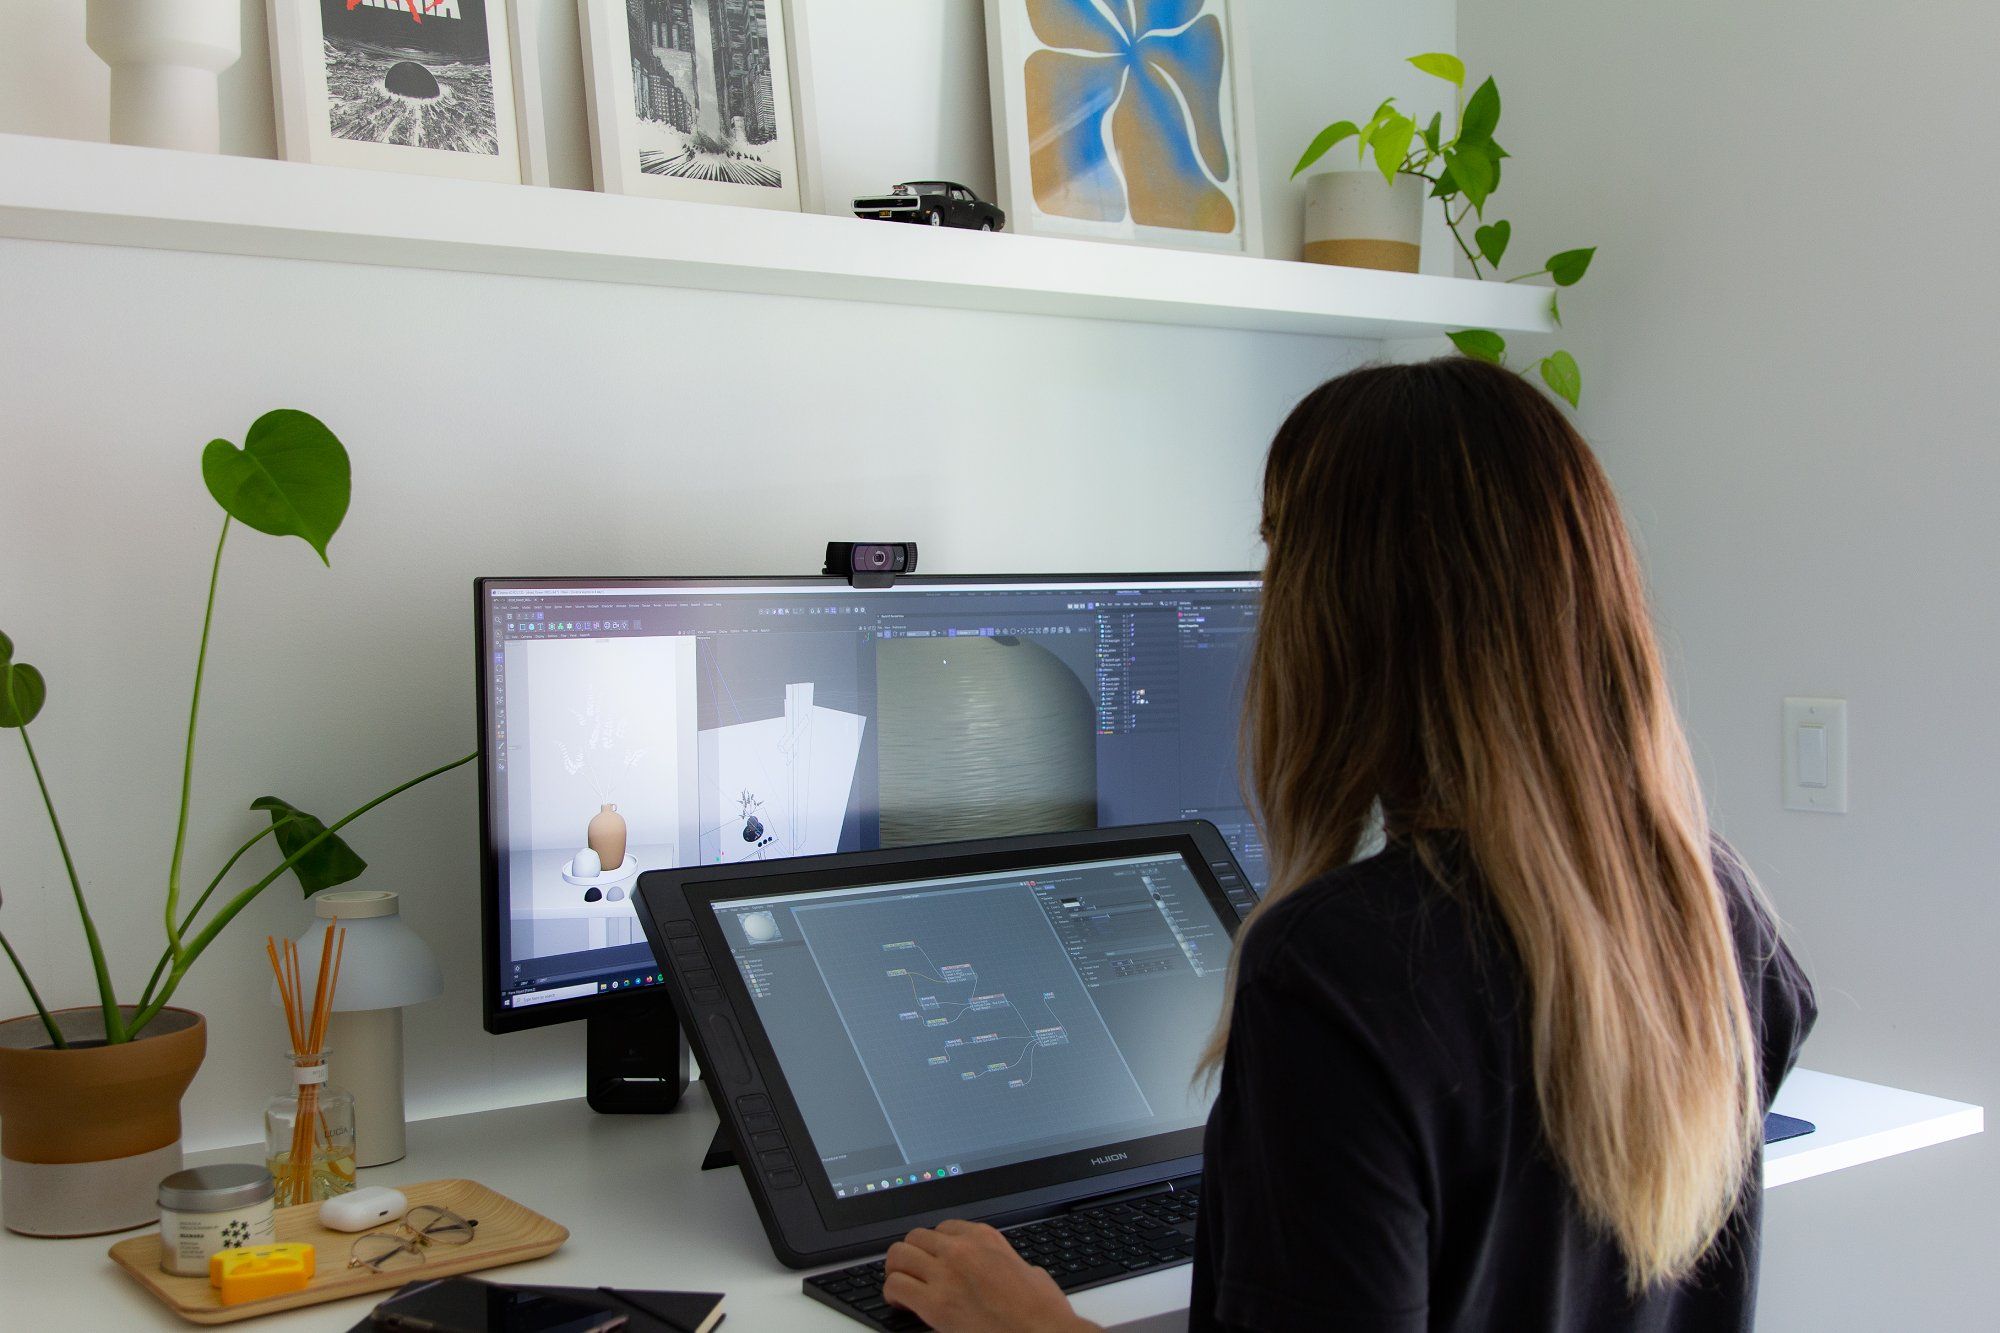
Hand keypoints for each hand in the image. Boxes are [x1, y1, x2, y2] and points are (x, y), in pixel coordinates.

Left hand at [883, 1219, 1099, 1332]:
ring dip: (897, 1270)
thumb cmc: (1041, 1311)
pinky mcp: (935, 1303)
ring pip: (898, 1255)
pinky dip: (893, 1294)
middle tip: (913, 1272)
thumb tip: (1004, 1269)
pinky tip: (902, 1304)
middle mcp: (962, 1249)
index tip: (934, 1258)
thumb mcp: (1029, 1271)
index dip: (935, 1245)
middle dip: (912, 1254)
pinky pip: (896, 1286)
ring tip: (902, 1285)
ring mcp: (946, 1274)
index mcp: (985, 1238)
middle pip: (915, 1236)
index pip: (944, 1227)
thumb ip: (1007, 1263)